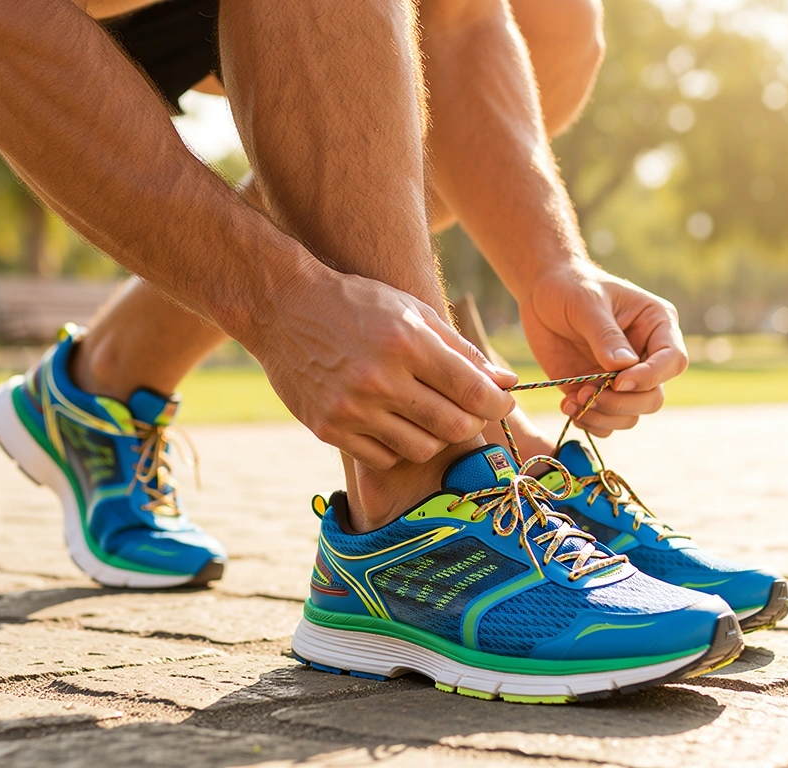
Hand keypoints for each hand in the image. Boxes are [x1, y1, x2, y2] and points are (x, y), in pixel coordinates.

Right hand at [250, 266, 516, 469]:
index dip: (499, 404)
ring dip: (435, 435)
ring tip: (427, 413)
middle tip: (468, 410)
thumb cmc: (355, 304)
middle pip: (454, 427)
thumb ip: (460, 350)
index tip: (501, 402)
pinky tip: (391, 420)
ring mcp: (351, 408)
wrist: (281, 307)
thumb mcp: (411, 311)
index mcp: (406, 342)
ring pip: (422, 448)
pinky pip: (384, 457)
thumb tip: (506, 383)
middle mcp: (379, 379)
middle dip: (473, 422)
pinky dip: (397, 444)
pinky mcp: (329, 428)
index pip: (473, 392)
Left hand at [519, 260, 687, 436]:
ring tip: (573, 401)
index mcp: (656, 326)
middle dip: (622, 403)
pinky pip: (605, 422)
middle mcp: (645, 356)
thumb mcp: (586, 303)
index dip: (650, 377)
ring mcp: (622, 377)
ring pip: (631, 415)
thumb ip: (605, 335)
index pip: (673, 361)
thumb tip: (624, 367)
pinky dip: (589, 422)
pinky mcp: (598, 390)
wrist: (541, 292)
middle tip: (588, 394)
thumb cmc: (570, 286)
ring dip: (603, 417)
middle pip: (653, 397)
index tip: (618, 381)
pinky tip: (567, 405)